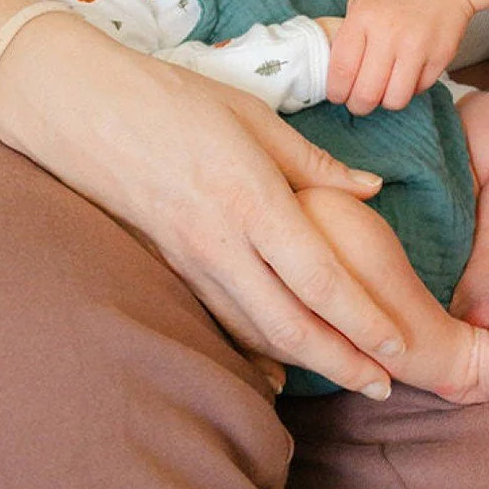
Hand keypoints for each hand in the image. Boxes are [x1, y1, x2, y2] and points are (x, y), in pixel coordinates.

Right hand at [0, 12, 406, 394]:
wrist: (88, 115)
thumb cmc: (179, 102)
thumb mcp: (256, 118)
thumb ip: (314, 163)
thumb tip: (372, 188)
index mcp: (253, 200)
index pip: (319, 277)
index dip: (363, 319)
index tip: (399, 345)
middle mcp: (222, 244)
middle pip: (290, 324)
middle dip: (342, 361)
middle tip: (384, 386)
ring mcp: (191, 264)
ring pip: (255, 332)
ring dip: (306, 362)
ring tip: (350, 376)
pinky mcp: (171, 270)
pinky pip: (222, 321)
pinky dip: (257, 348)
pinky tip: (282, 366)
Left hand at [327, 0, 474, 114]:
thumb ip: (348, 33)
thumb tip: (336, 71)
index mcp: (363, 17)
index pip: (341, 71)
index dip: (336, 92)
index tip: (339, 95)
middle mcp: (389, 33)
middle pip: (366, 94)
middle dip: (359, 105)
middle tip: (360, 100)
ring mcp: (417, 46)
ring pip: (394, 100)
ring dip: (386, 100)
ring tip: (386, 88)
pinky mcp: (441, 56)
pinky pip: (419, 90)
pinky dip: (411, 88)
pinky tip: (409, 72)